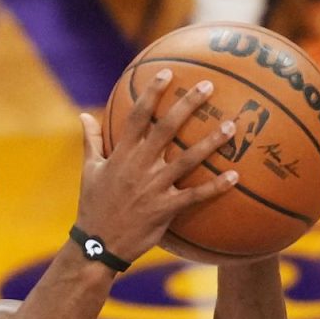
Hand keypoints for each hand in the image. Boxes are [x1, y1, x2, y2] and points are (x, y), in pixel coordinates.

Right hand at [76, 69, 240, 262]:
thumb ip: (91, 141)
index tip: (166, 72)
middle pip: (166, 129)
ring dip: (210, 143)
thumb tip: (84, 115)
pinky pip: (194, 196)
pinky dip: (215, 187)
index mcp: (120, 155)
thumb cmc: (93, 206)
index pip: (136, 117)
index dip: (151, 93)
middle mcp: (138, 167)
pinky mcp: (164, 209)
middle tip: (208, 86)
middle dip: (187, 105)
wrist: (96, 246)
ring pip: (187, 160)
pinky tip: (235, 175)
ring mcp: (153, 188)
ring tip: (231, 126)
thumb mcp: (89, 171)